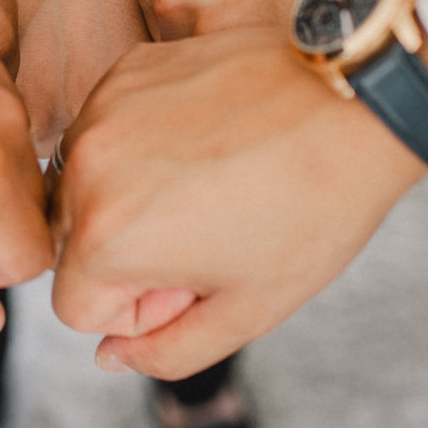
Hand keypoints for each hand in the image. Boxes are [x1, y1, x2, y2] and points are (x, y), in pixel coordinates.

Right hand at [50, 28, 427, 379]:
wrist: (354, 102)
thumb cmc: (312, 210)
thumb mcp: (249, 310)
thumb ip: (168, 353)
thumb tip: (109, 356)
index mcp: (105, 239)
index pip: (78, 307)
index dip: (142, 310)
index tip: (200, 276)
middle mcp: (85, 170)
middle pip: (72, 245)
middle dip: (128, 253)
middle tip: (209, 231)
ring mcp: (102, 111)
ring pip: (85, 185)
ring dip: (127, 198)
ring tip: (208, 183)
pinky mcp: (127, 71)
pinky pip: (107, 129)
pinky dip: (141, 145)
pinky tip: (205, 139)